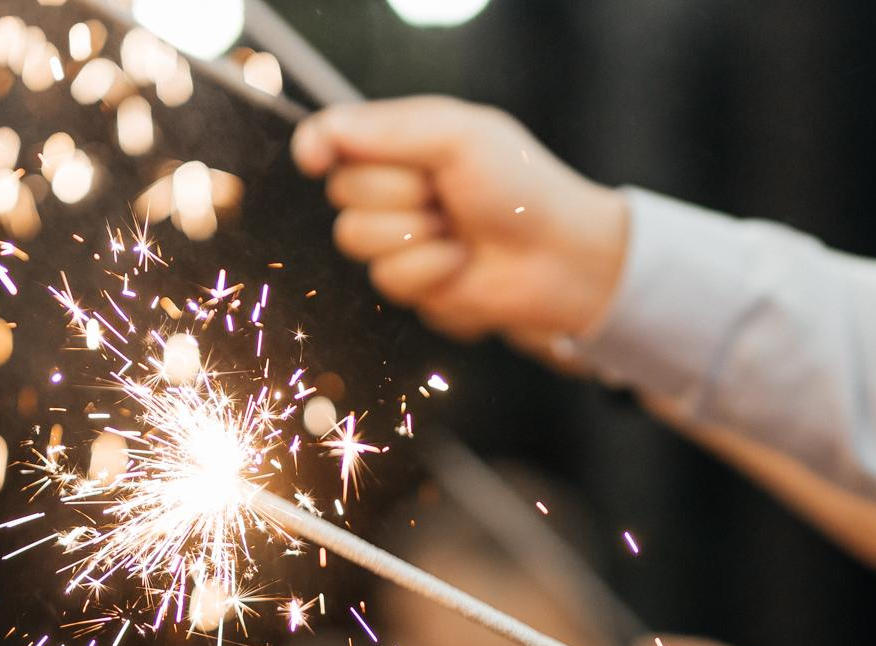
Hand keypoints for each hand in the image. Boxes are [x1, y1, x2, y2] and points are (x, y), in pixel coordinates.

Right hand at [291, 97, 630, 341]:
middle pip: (342, 193)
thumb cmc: (519, 187)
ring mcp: (400, 240)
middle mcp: (394, 190)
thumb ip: (387, 130)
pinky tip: (462, 265)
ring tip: (457, 231)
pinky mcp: (412, 286)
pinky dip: (430, 270)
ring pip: (356, 240)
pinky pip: (388, 280)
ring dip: (413, 235)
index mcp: (403, 144)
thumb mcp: (458, 137)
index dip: (318, 147)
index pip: (334, 139)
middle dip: (396, 193)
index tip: (316, 158)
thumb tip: (317, 136)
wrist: (559, 257)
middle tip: (444, 194)